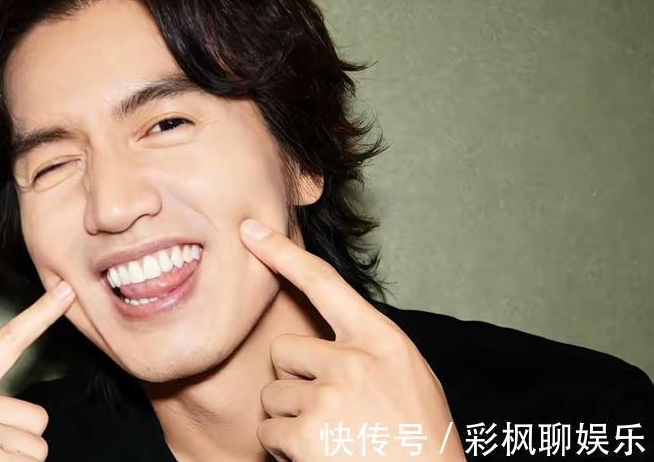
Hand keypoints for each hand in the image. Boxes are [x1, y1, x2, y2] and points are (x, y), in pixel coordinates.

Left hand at [242, 219, 464, 461]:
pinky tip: (318, 456)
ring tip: (331, 438)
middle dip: (294, 380)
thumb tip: (322, 335)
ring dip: (290, 417)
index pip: (324, 284)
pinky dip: (284, 449)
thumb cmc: (418, 437)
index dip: (282, 254)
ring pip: (273, 393)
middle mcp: (354, 362)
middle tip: (331, 411)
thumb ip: (366, 349)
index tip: (250, 230)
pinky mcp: (307, 434)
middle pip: (284, 350)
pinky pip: (269, 431)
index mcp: (382, 341)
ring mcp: (329, 397)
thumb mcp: (408, 376)